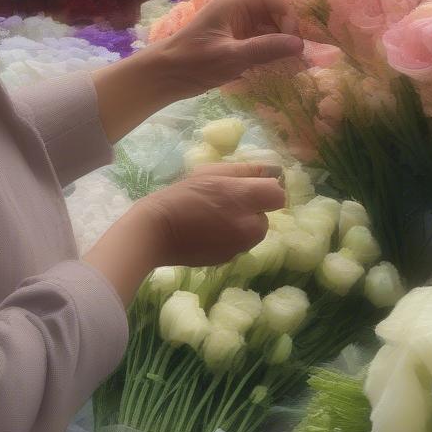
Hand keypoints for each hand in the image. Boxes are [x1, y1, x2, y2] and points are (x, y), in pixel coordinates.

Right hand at [85, 164, 285, 302]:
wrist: (154, 232)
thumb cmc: (180, 196)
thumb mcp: (210, 173)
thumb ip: (244, 171)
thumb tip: (271, 171)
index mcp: (244, 199)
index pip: (278, 195)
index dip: (266, 190)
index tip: (250, 189)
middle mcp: (248, 225)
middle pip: (266, 217)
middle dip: (252, 210)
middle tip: (226, 203)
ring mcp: (239, 246)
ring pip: (253, 233)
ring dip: (243, 225)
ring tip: (215, 218)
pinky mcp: (228, 260)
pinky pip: (239, 245)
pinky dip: (230, 239)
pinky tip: (207, 232)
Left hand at [158, 0, 303, 94]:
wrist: (165, 77)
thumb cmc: (193, 61)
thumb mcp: (231, 56)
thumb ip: (266, 49)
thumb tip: (300, 44)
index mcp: (234, 3)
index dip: (286, 14)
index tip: (292, 38)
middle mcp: (237, 10)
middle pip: (272, 12)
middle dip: (286, 29)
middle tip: (294, 53)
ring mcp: (236, 26)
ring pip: (267, 27)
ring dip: (279, 42)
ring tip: (289, 62)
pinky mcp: (234, 42)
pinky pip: (259, 41)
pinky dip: (270, 51)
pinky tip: (276, 66)